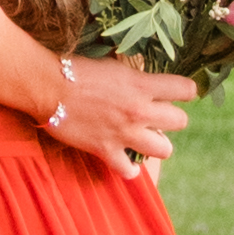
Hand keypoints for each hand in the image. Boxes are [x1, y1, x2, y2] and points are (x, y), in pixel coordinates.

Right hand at [40, 52, 189, 186]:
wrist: (48, 86)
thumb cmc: (75, 68)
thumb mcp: (111, 64)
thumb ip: (132, 75)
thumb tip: (144, 77)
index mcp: (141, 85)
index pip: (185, 90)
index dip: (186, 91)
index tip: (180, 93)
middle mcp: (139, 111)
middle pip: (180, 122)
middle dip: (172, 119)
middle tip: (157, 116)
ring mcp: (124, 134)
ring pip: (165, 150)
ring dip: (157, 144)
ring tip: (145, 139)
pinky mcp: (107, 151)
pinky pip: (130, 170)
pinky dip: (130, 169)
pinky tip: (127, 163)